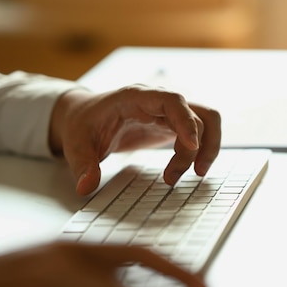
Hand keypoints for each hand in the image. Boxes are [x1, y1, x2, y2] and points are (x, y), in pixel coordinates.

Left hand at [49, 85, 220, 194]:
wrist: (83, 116)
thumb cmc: (82, 126)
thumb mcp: (76, 147)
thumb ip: (83, 166)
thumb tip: (85, 188)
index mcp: (134, 98)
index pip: (172, 100)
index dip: (186, 121)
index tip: (192, 146)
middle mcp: (157, 101)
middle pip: (196, 114)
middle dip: (196, 146)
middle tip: (182, 175)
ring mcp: (167, 111)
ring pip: (206, 119)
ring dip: (209, 145)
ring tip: (197, 172)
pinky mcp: (171, 123)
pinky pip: (200, 130)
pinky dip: (202, 149)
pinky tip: (190, 168)